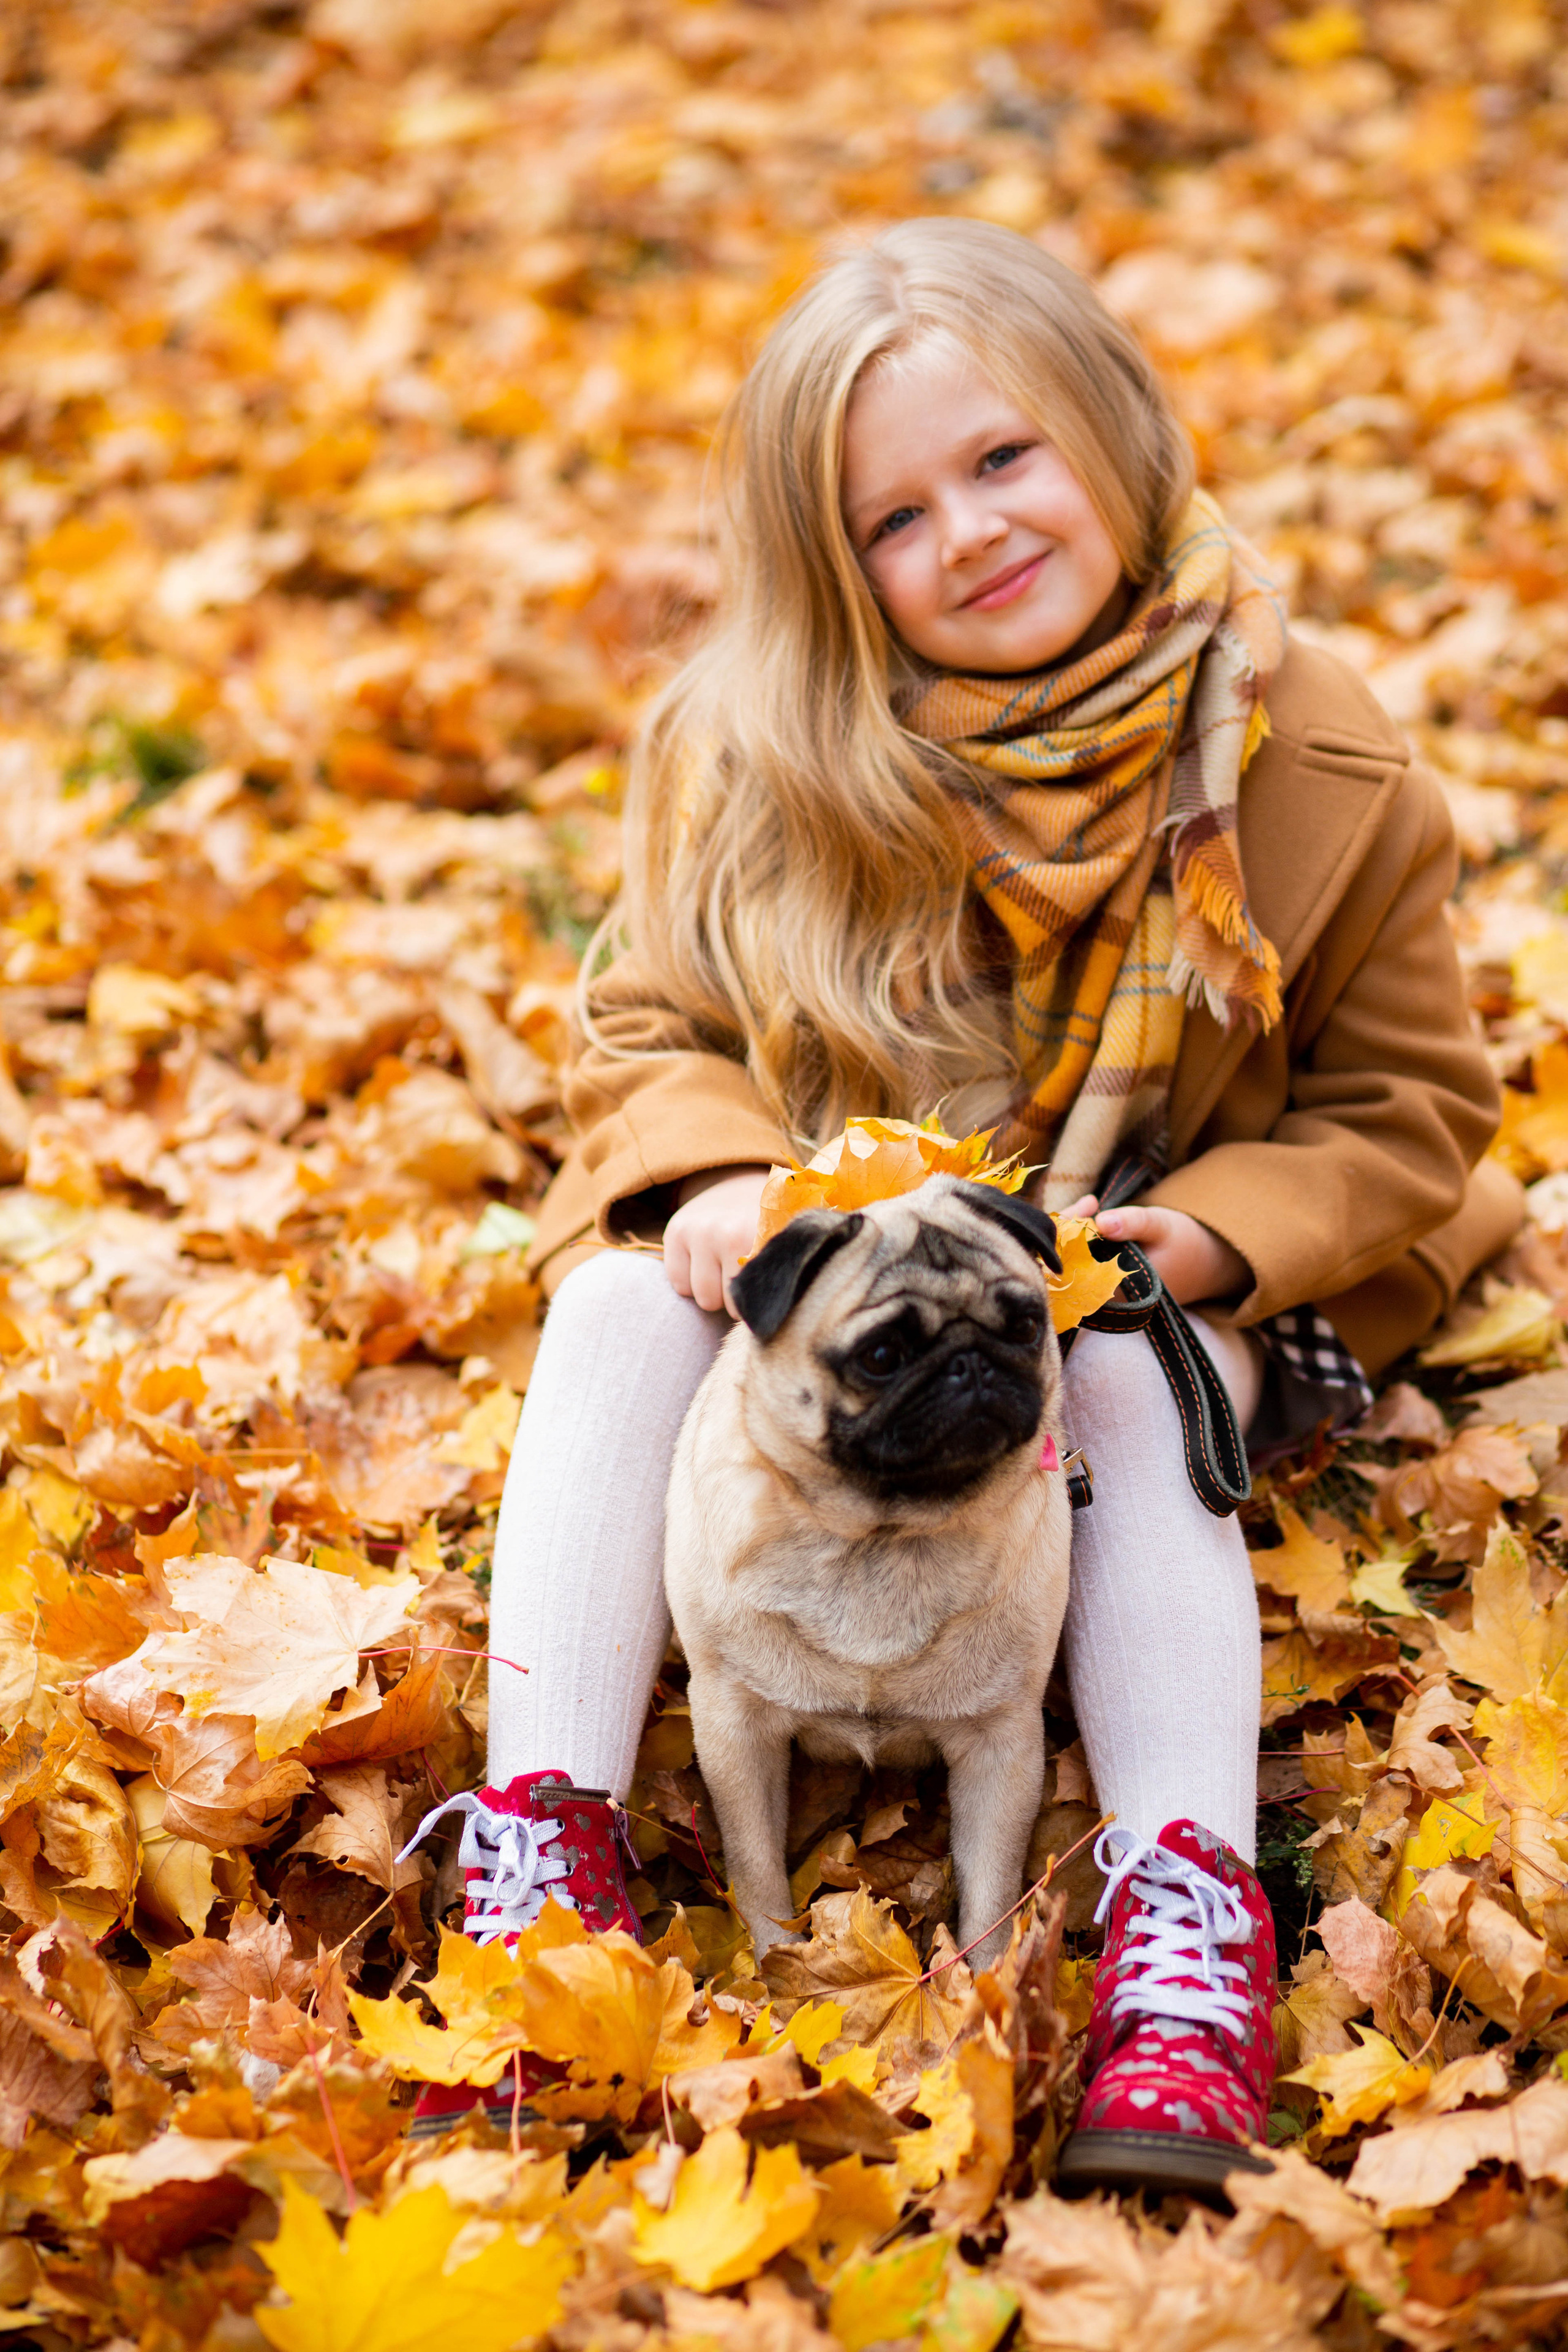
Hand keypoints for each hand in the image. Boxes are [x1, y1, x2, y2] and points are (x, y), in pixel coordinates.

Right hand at [664, 1165, 771, 1314]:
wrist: (739, 1182)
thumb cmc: (768, 1223)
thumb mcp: (786, 1242)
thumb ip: (786, 1272)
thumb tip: (787, 1319)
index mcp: (763, 1237)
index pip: (757, 1300)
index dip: (760, 1304)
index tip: (765, 1294)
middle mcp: (728, 1233)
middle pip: (729, 1305)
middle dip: (736, 1300)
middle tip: (744, 1278)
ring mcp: (699, 1232)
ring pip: (703, 1299)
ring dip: (714, 1294)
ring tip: (725, 1271)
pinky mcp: (676, 1232)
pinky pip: (679, 1284)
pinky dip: (689, 1282)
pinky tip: (705, 1264)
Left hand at [1061, 1195, 1248, 1307]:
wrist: (1204, 1263)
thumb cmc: (1183, 1243)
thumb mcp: (1160, 1225)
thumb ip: (1133, 1224)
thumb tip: (1102, 1222)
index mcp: (1115, 1292)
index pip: (1073, 1266)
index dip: (1069, 1234)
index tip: (1084, 1207)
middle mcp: (1101, 1298)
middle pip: (1063, 1264)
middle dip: (1066, 1229)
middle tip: (1087, 1203)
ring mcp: (1099, 1291)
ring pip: (1067, 1260)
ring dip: (1071, 1231)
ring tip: (1088, 1205)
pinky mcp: (1100, 1281)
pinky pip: (1077, 1259)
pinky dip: (1077, 1237)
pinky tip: (1086, 1216)